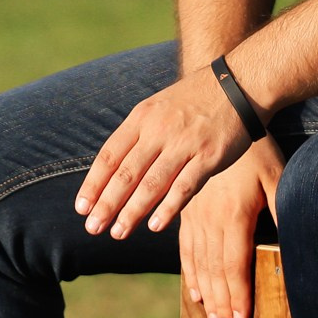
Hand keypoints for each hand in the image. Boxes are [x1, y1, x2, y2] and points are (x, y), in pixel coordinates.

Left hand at [75, 66, 255, 239]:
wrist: (235, 85)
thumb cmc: (191, 102)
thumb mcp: (155, 108)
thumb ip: (135, 137)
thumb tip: (111, 170)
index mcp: (141, 119)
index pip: (109, 156)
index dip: (93, 184)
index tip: (81, 207)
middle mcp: (158, 131)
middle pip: (126, 173)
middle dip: (106, 203)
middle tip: (93, 227)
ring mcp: (184, 144)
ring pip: (152, 183)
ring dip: (132, 211)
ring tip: (118, 233)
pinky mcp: (209, 156)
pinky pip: (185, 186)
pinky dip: (168, 208)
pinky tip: (154, 225)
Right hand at [179, 140, 282, 317]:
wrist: (222, 116)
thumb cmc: (258, 149)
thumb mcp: (277, 177)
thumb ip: (282, 212)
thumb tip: (294, 247)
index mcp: (233, 215)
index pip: (234, 266)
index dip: (237, 296)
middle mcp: (209, 219)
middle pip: (214, 271)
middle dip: (222, 303)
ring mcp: (194, 214)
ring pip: (198, 263)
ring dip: (206, 294)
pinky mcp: (187, 209)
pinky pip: (184, 247)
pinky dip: (190, 272)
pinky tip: (195, 291)